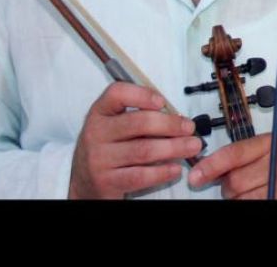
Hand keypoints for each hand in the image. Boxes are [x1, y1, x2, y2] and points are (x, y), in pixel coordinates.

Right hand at [68, 82, 202, 198]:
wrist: (84, 181)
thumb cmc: (109, 147)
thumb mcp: (115, 125)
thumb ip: (140, 116)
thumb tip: (177, 117)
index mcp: (100, 113)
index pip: (117, 93)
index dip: (142, 94)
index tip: (163, 101)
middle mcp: (96, 133)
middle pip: (139, 123)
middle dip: (170, 124)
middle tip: (189, 128)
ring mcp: (99, 159)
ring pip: (144, 150)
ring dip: (174, 147)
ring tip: (192, 146)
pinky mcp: (106, 182)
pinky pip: (140, 176)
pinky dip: (162, 172)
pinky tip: (176, 168)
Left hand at [187, 134, 276, 198]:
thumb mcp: (264, 149)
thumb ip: (239, 155)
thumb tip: (206, 168)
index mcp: (270, 144)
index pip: (234, 154)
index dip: (212, 166)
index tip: (196, 176)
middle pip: (234, 181)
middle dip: (229, 186)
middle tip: (239, 182)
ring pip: (241, 199)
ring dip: (239, 198)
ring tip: (252, 190)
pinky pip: (253, 206)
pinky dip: (249, 203)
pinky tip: (256, 196)